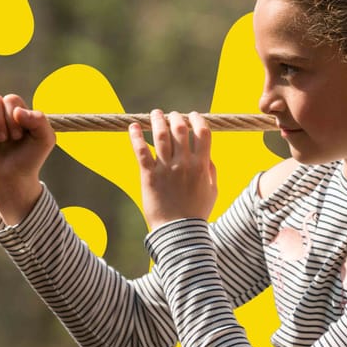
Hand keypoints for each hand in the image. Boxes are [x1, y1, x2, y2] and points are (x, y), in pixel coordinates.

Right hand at [0, 94, 55, 224]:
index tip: (18, 136)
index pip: (11, 100)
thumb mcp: (45, 139)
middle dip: (0, 120)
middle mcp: (2, 113)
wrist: (12, 178)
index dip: (13, 115)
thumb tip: (17, 111)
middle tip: (5, 139)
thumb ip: (39, 121)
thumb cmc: (30, 158)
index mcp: (19, 112)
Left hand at [129, 110, 217, 229]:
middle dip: (176, 117)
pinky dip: (135, 136)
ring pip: (161, 135)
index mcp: (202, 165)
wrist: (178, 232)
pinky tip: (132, 127)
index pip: (202, 132)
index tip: (192, 115)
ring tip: (155, 114)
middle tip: (172, 115)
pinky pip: (141, 151)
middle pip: (180, 129)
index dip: (197, 119)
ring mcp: (166, 168)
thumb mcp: (213, 190)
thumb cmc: (197, 212)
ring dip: (157, 120)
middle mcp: (184, 163)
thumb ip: (211, 170)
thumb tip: (207, 154)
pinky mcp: (149, 175)